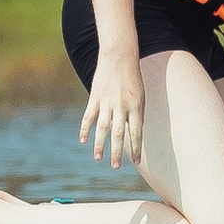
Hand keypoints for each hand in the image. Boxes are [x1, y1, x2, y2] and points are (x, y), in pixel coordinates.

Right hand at [80, 49, 144, 169]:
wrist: (120, 56)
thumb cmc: (132, 77)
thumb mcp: (140, 96)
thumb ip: (136, 115)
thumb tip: (133, 135)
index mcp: (136, 106)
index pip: (136, 133)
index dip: (136, 149)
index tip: (136, 162)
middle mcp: (121, 106)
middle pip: (119, 134)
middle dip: (117, 152)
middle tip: (114, 167)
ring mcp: (107, 101)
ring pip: (102, 128)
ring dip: (99, 145)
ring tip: (98, 158)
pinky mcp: (95, 96)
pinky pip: (89, 116)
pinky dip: (85, 129)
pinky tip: (83, 141)